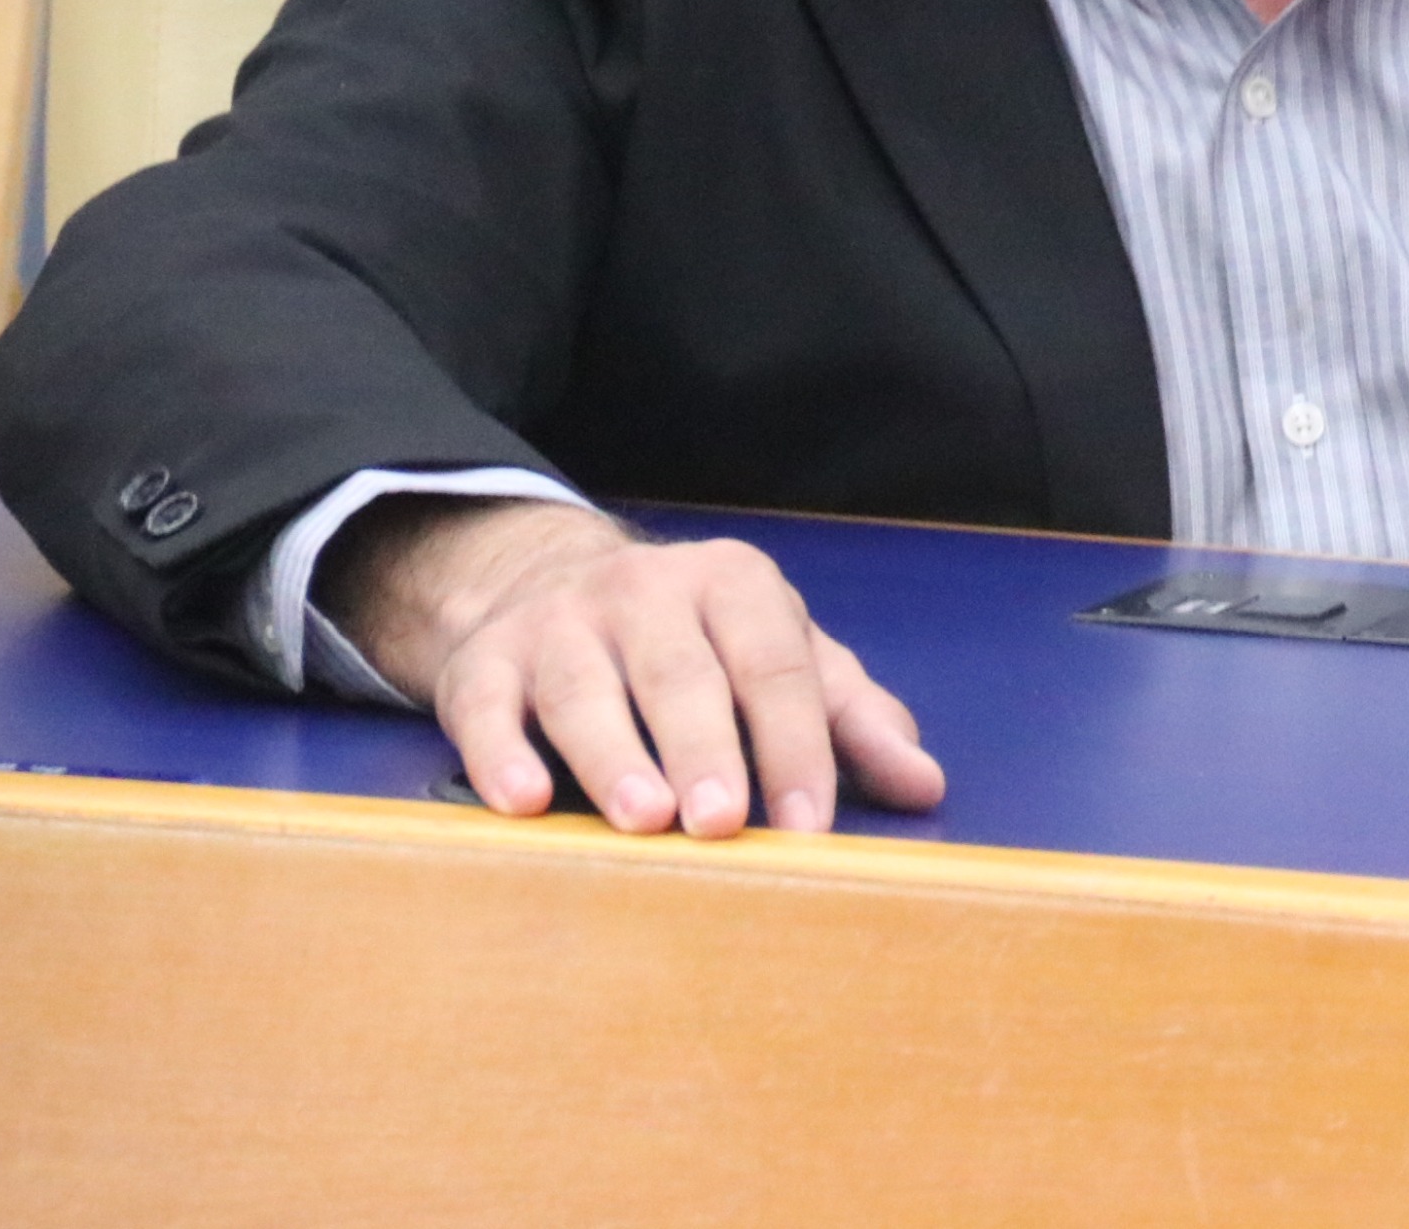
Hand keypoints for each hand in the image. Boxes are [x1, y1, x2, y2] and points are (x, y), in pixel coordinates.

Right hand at [322, 499, 946, 837]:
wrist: (546, 582)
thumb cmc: (696, 644)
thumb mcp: (781, 659)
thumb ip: (851, 720)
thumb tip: (925, 785)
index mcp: (734, 585)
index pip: (774, 665)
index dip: (794, 745)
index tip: (808, 826)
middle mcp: (645, 590)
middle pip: (680, 673)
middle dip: (705, 748)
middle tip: (722, 823)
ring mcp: (558, 621)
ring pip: (585, 688)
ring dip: (613, 754)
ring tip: (641, 819)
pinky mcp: (483, 660)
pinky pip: (487, 706)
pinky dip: (500, 753)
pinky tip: (521, 802)